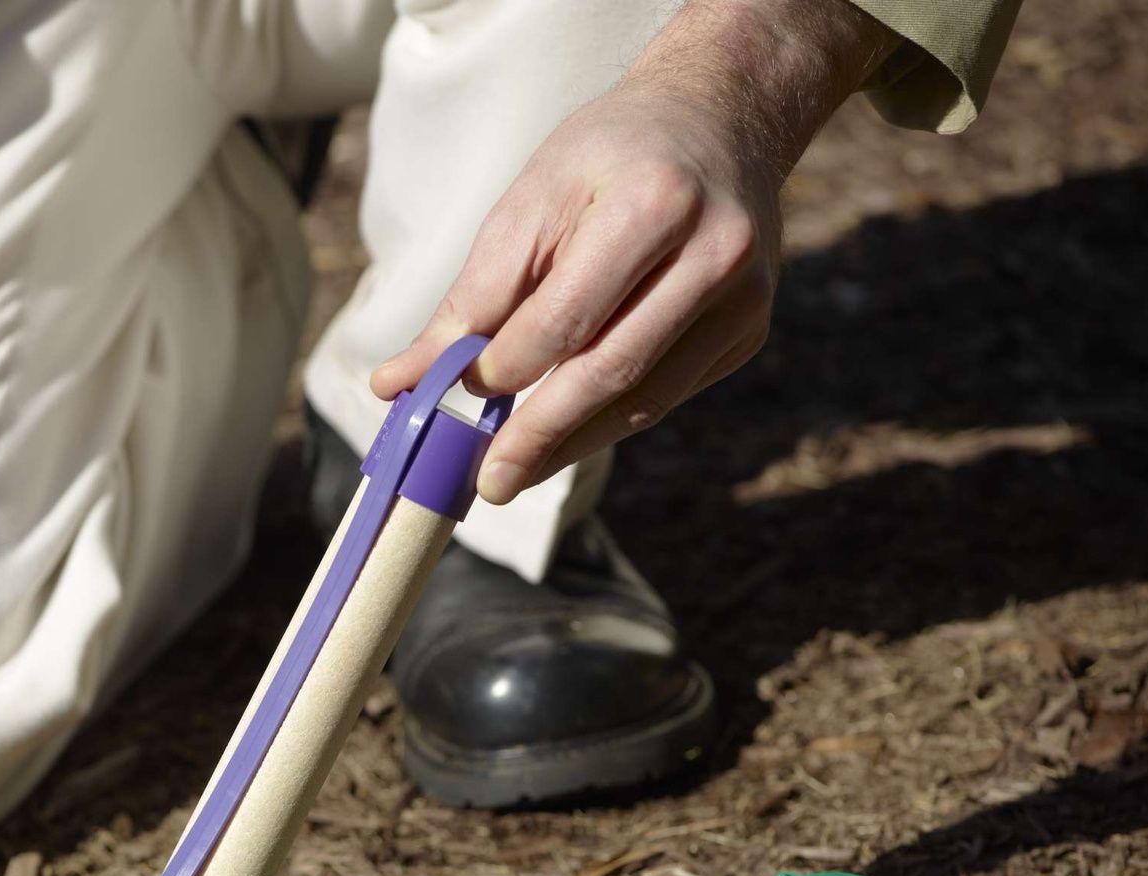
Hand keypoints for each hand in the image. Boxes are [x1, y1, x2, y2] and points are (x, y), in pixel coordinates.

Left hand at [374, 0, 896, 502]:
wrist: (721, 118)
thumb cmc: (608, 156)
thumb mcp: (532, 199)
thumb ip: (474, 295)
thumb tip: (399, 382)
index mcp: (654, 205)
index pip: (566, 318)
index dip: (506, 368)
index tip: (457, 399)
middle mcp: (715, 255)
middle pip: (611, 371)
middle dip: (540, 436)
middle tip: (487, 484)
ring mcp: (743, 300)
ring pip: (644, 399)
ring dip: (571, 444)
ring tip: (514, 473)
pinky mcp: (747, 331)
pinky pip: (667, 395)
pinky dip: (609, 419)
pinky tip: (565, 433)